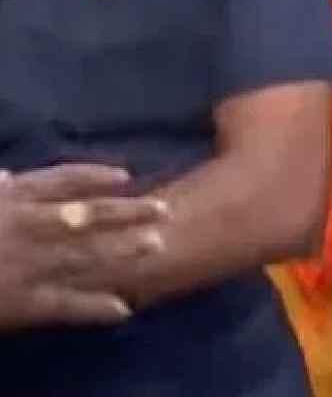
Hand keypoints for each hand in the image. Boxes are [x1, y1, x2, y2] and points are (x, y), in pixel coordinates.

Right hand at [0, 164, 169, 330]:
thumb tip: (5, 174)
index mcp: (10, 200)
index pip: (62, 182)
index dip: (95, 177)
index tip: (126, 175)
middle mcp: (27, 227)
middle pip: (88, 216)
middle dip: (128, 212)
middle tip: (164, 209)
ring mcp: (29, 265)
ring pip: (87, 255)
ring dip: (124, 251)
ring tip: (157, 245)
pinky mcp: (23, 302)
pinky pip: (66, 304)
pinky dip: (96, 307)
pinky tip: (124, 308)